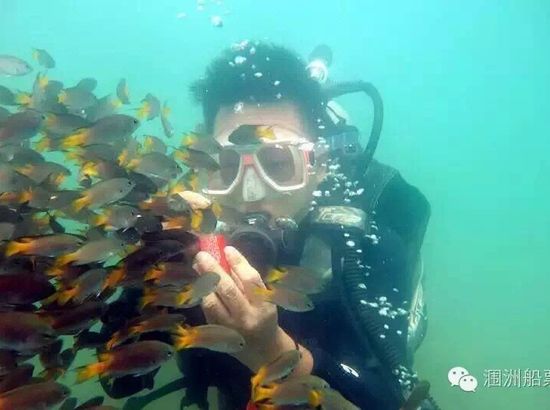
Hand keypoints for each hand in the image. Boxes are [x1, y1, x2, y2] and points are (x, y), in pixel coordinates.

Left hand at [193, 246, 312, 373]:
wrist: (263, 351)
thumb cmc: (264, 317)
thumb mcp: (265, 299)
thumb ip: (247, 281)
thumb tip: (227, 257)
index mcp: (264, 306)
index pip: (250, 280)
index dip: (238, 263)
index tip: (227, 249)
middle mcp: (247, 317)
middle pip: (227, 289)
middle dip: (213, 269)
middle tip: (202, 254)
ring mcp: (230, 328)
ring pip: (212, 302)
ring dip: (202, 282)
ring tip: (197, 266)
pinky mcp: (217, 334)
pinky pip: (206, 311)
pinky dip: (202, 294)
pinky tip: (199, 283)